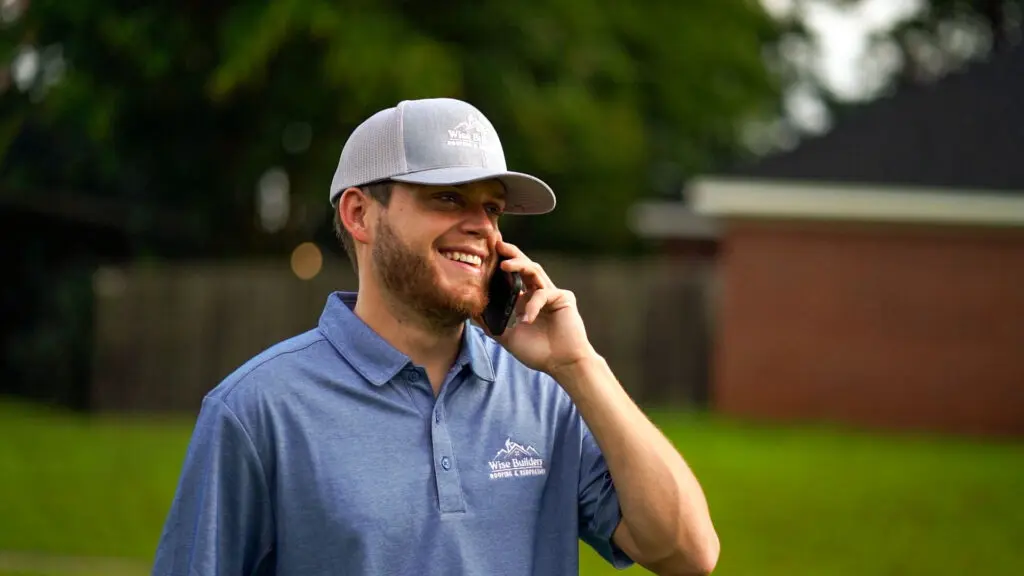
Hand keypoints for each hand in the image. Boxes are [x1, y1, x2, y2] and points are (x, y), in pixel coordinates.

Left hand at [474, 240, 597, 374]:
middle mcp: (537, 292)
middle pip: (524, 266)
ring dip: (519, 265)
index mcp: (525, 299)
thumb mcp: (507, 337)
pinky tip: (527, 319)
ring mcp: (551, 294)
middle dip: (511, 253)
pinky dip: (532, 305)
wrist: (562, 364)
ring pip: (535, 271)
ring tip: (504, 264)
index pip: (512, 276)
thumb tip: (470, 312)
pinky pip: (543, 294)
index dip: (501, 264)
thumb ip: (491, 324)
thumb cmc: (538, 352)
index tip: (485, 253)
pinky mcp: (564, 298)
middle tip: (496, 243)